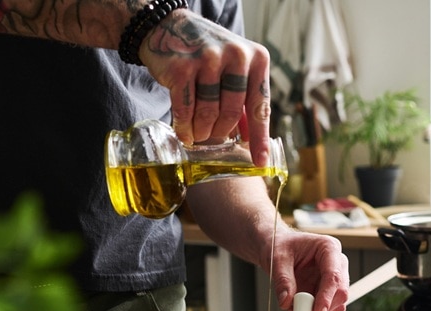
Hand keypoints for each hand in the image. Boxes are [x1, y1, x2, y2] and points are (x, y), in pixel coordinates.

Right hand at [140, 8, 271, 165]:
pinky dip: (184, 126)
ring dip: (201, 131)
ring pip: (208, 113)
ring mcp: (208, 59)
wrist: (170, 28)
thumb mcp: (235, 71)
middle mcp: (236, 56)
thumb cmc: (208, 55)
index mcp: (257, 59)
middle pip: (232, 113)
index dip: (259, 138)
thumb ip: (244, 102)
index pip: (260, 107)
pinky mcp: (182, 67)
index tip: (260, 162)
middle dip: (221, 132)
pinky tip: (184, 132)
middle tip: (212, 136)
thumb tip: (253, 141)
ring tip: (197, 134)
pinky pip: (185, 110)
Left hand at [270, 232, 349, 310]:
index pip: (334, 276)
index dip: (327, 297)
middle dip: (322, 309)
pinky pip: (328, 308)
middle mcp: (336, 263)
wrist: (277, 248)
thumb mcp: (277, 259)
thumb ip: (282, 280)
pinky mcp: (328, 291)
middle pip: (341, 292)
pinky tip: (298, 310)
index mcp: (328, 248)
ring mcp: (334, 278)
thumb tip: (286, 301)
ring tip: (293, 310)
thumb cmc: (280, 245)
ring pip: (337, 304)